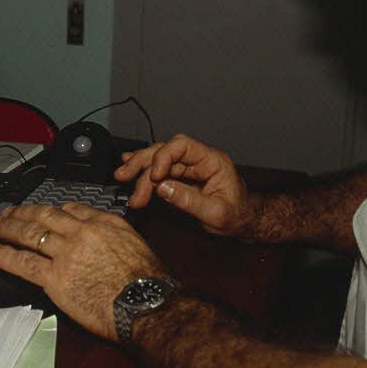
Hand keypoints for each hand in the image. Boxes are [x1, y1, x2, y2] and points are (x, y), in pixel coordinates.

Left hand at [0, 203, 166, 341]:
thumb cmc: (148, 283)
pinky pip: (22, 262)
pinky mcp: (54, 277)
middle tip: (8, 213)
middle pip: (44, 216)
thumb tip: (104, 244)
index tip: (42, 213)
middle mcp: (82, 232)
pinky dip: (3, 254)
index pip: (71, 209)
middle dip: (23, 213)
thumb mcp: (137, 246)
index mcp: (104, 223)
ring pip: (29, 234)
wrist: (146, 303)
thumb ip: (115, 238)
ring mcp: (66, 253)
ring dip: (8, 228)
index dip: (51, 211)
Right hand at [114, 134, 257, 238]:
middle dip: (143, 163)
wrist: (244, 222)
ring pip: (158, 159)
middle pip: (165, 150)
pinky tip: (129, 165)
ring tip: (122, 177)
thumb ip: (189, 200)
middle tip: (125, 177)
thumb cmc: (237, 216)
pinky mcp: (181, 177)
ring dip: (139, 168)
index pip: (182, 146)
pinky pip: (160, 169)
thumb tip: (162, 188)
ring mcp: (189, 167)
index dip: (163, 157)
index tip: (154, 177)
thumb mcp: (216, 213)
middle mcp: (199, 160)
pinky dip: (143, 169)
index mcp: (212, 161)